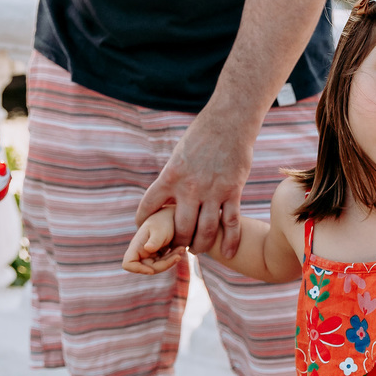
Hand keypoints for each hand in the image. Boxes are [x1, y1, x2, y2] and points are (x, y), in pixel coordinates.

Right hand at [122, 207, 186, 274]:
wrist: (173, 214)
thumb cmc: (165, 220)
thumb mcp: (160, 230)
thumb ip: (155, 240)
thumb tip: (147, 249)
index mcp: (136, 245)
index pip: (128, 264)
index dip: (137, 270)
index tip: (151, 270)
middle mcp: (141, 251)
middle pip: (148, 269)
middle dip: (164, 264)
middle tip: (178, 254)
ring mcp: (150, 254)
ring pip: (158, 267)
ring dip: (171, 261)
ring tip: (182, 249)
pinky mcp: (159, 254)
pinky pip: (165, 263)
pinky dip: (173, 258)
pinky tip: (181, 248)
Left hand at [134, 104, 255, 259]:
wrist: (229, 121)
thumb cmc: (202, 136)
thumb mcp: (179, 155)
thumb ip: (174, 178)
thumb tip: (167, 197)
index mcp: (170, 176)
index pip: (149, 206)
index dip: (143, 220)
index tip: (143, 228)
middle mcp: (189, 188)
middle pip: (180, 228)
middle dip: (178, 242)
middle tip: (178, 247)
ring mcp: (212, 191)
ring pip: (205, 231)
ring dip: (201, 245)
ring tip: (198, 249)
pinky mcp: (233, 191)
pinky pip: (231, 222)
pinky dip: (230, 240)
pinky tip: (229, 253)